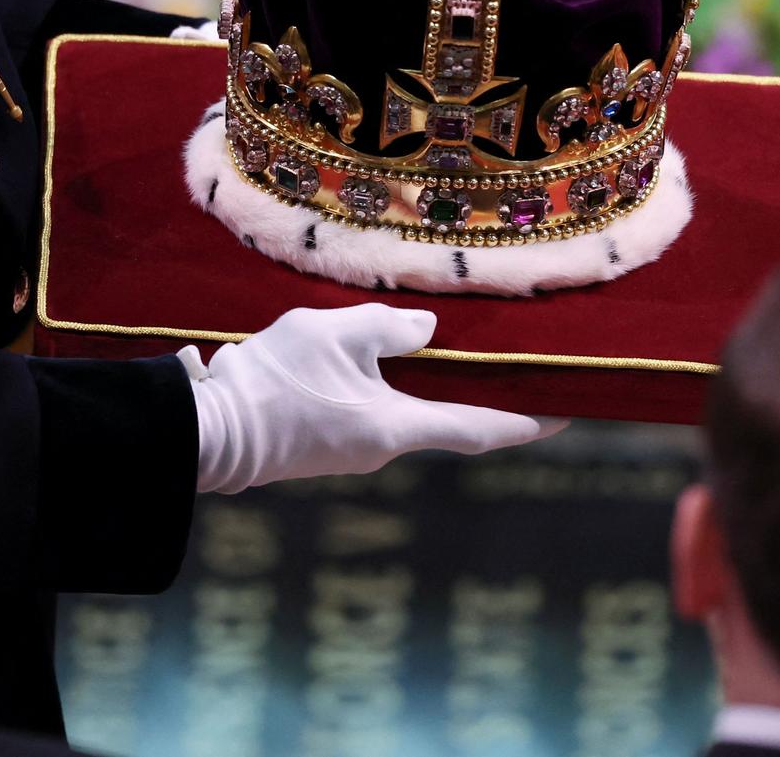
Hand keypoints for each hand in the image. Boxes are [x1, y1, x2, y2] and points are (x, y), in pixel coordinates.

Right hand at [184, 304, 565, 493]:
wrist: (211, 432)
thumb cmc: (278, 380)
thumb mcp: (337, 334)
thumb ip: (388, 328)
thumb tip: (427, 333)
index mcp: (396, 427)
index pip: (479, 427)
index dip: (527, 420)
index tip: (568, 414)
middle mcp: (381, 449)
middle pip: (439, 416)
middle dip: (467, 389)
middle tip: (499, 357)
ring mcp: (350, 452)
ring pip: (396, 409)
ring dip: (412, 382)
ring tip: (427, 342)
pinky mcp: (321, 446)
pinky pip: (363, 410)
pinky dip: (377, 386)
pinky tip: (365, 356)